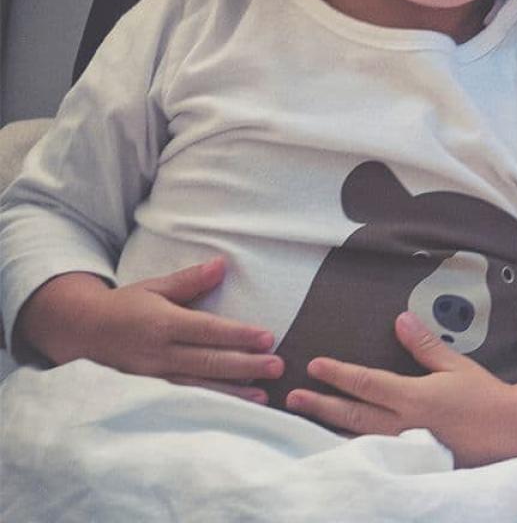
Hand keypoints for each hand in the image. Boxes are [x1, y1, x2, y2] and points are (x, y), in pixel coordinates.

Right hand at [15, 258, 282, 402]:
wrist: (81, 332)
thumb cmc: (125, 306)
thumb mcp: (155, 287)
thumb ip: (190, 280)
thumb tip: (223, 264)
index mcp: (162, 323)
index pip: (207, 330)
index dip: (238, 335)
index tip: (268, 337)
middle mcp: (158, 352)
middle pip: (207, 361)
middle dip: (245, 365)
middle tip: (278, 366)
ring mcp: (153, 376)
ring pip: (199, 386)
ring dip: (233, 391)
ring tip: (264, 395)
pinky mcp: (150, 392)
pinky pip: (186, 400)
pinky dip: (212, 404)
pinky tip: (236, 408)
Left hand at [287, 312, 516, 467]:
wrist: (512, 432)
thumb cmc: (486, 396)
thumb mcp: (456, 365)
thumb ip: (424, 344)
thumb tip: (400, 319)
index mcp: (413, 396)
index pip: (365, 382)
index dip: (337, 373)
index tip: (314, 365)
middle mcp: (404, 424)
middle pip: (352, 413)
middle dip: (319, 404)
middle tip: (292, 398)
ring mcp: (406, 445)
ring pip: (358, 436)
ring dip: (329, 426)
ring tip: (305, 420)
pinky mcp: (414, 459)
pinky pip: (376, 451)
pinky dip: (353, 445)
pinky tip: (340, 442)